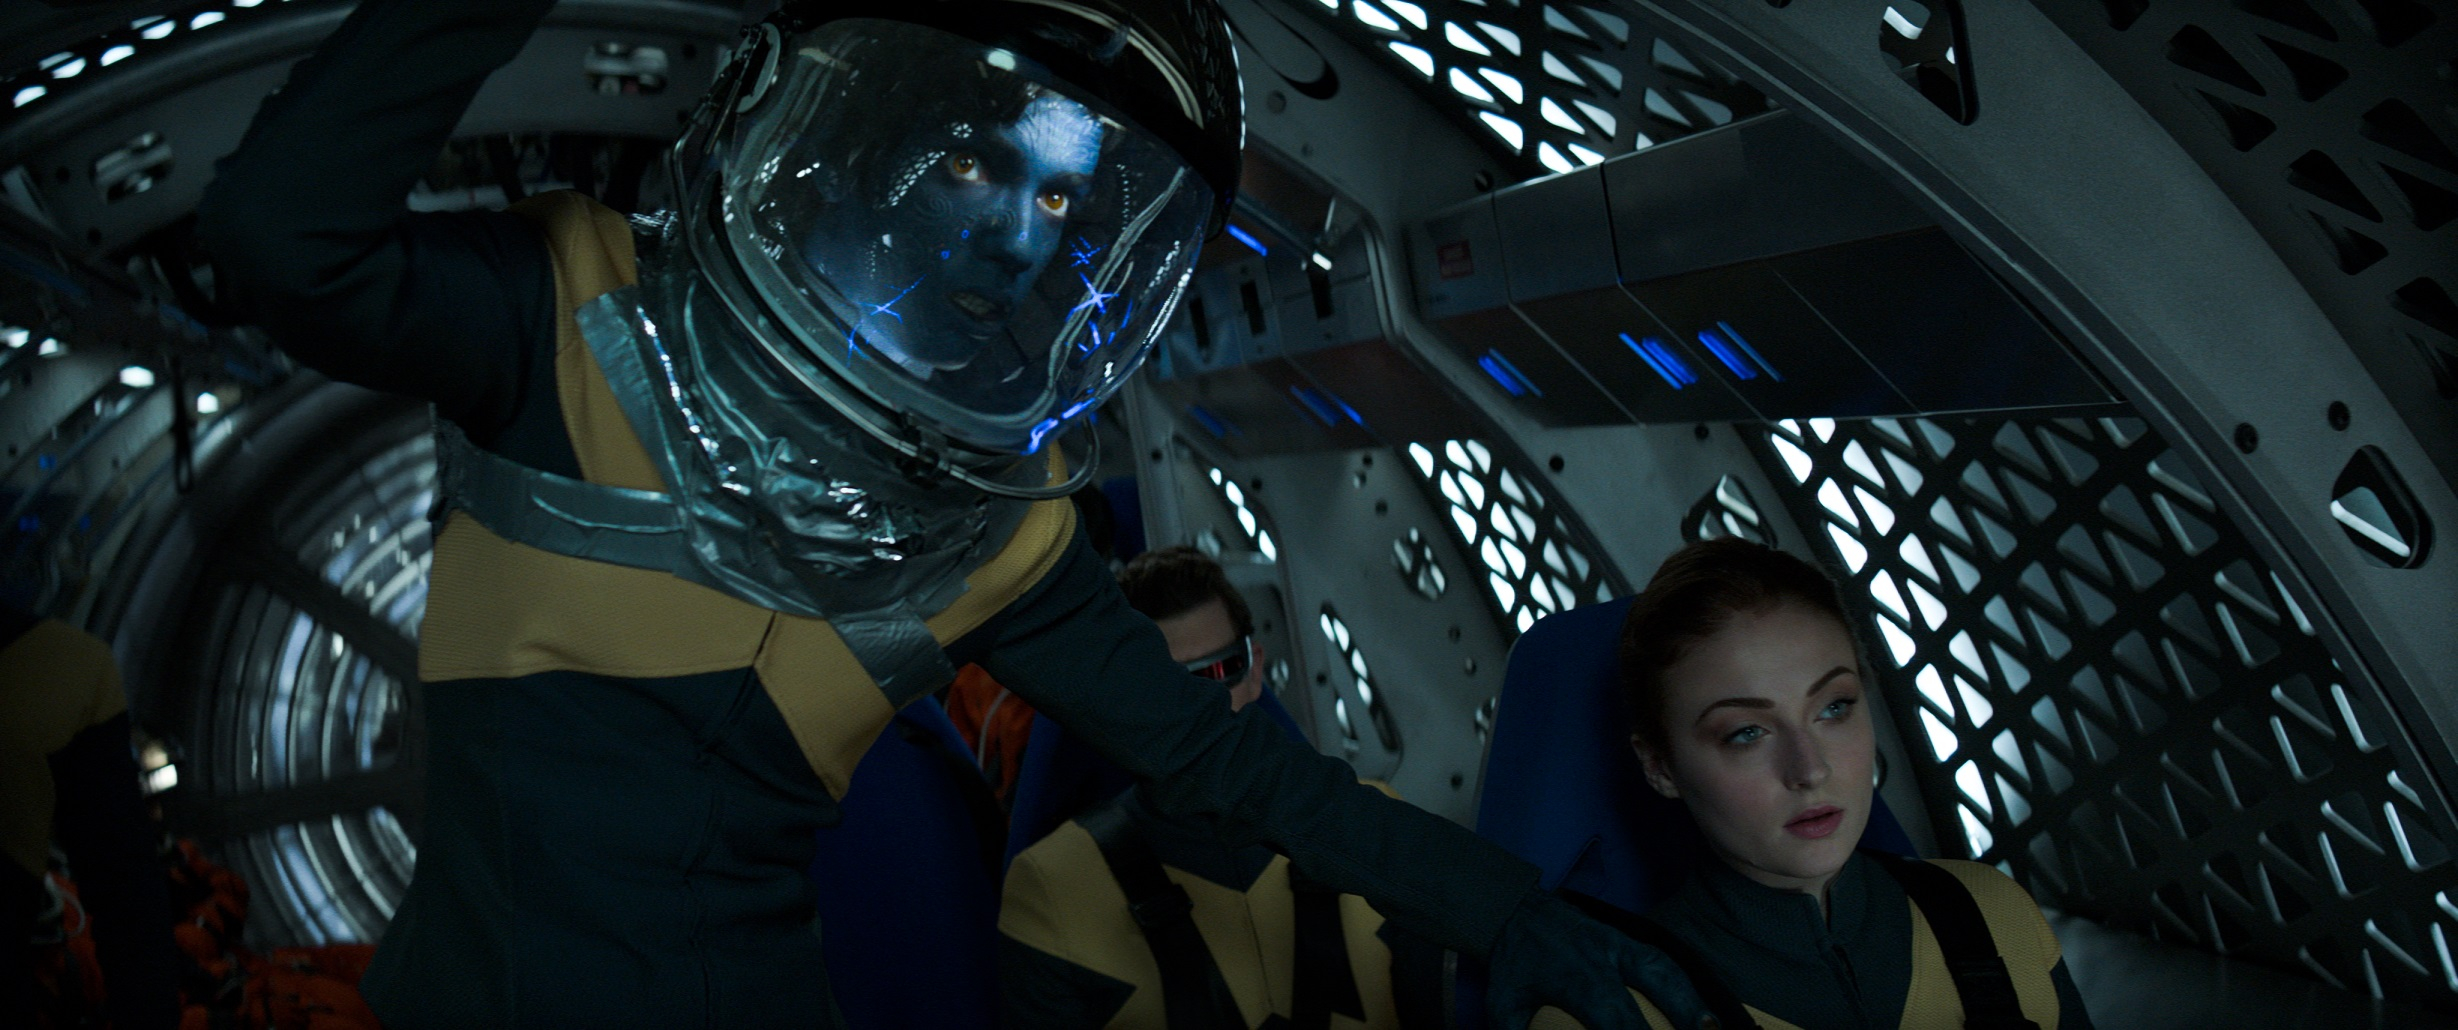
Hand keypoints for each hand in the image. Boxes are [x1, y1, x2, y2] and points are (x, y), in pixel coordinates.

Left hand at [1484, 891, 1714, 1029]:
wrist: (1513, 910)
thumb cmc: (1513, 963)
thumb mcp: (1503, 1005)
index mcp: (1575, 976)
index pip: (1614, 1014)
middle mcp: (1604, 956)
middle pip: (1653, 983)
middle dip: (1682, 1015)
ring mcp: (1618, 942)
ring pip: (1664, 966)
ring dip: (1691, 997)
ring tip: (1713, 1027)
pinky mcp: (1626, 936)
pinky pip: (1662, 957)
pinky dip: (1684, 981)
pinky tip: (1699, 1007)